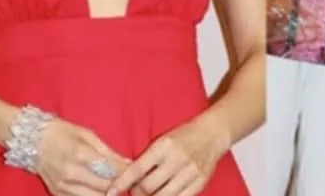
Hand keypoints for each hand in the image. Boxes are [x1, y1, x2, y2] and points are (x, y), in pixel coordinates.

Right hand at [35, 118, 129, 195]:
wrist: (32, 140)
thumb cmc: (63, 133)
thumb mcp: (88, 135)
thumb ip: (109, 152)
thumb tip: (128, 164)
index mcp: (81, 155)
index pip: (111, 171)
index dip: (126, 173)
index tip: (135, 172)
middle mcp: (71, 174)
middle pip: (105, 188)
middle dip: (119, 185)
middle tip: (128, 180)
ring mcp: (63, 187)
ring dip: (107, 193)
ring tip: (114, 185)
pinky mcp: (57, 194)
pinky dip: (93, 195)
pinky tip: (98, 188)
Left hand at [107, 116, 227, 195]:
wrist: (213, 133)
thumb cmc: (184, 136)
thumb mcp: (163, 140)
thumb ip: (147, 158)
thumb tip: (126, 179)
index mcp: (164, 146)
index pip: (137, 169)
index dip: (121, 184)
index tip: (111, 192)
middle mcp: (177, 159)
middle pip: (147, 187)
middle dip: (136, 193)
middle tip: (135, 191)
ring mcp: (190, 172)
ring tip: (149, 194)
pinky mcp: (200, 182)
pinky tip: (164, 195)